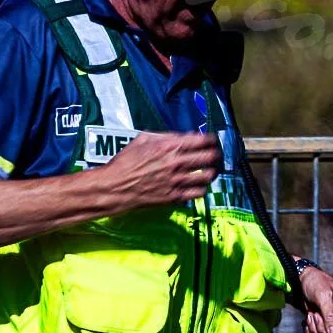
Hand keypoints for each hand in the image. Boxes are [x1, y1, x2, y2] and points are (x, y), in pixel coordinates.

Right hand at [102, 131, 223, 210]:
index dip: (212, 140)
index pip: (203, 140)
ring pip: (208, 176)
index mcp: (170, 146)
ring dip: (211, 172)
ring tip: (209, 171)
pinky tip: (198, 185)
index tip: (212, 141)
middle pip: (210, 157)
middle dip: (216, 155)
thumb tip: (184, 136)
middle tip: (215, 156)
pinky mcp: (175, 196)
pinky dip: (202, 188)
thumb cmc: (127, 161)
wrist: (116, 186)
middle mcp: (177, 162)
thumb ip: (166, 136)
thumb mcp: (143, 139)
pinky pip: (199, 193)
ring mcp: (178, 181)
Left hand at [298, 265, 332, 332]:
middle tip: (315, 314)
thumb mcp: (323, 297)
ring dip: (316, 330)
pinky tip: (310, 319)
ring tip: (312, 314)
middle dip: (324, 329)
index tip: (327, 322)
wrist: (303, 283)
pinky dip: (313, 332)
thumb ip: (330, 316)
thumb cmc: (316, 283)